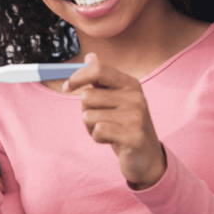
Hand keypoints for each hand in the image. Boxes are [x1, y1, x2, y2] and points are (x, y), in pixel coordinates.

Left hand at [63, 53, 165, 189]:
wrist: (146, 157)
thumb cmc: (125, 126)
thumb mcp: (115, 100)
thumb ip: (102, 80)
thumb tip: (89, 56)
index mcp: (130, 84)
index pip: (99, 70)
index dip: (78, 77)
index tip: (67, 87)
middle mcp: (136, 97)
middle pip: (88, 96)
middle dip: (86, 111)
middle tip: (99, 121)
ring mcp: (136, 116)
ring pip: (89, 115)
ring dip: (91, 127)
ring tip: (107, 131)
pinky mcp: (134, 136)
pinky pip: (98, 131)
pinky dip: (98, 138)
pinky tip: (111, 140)